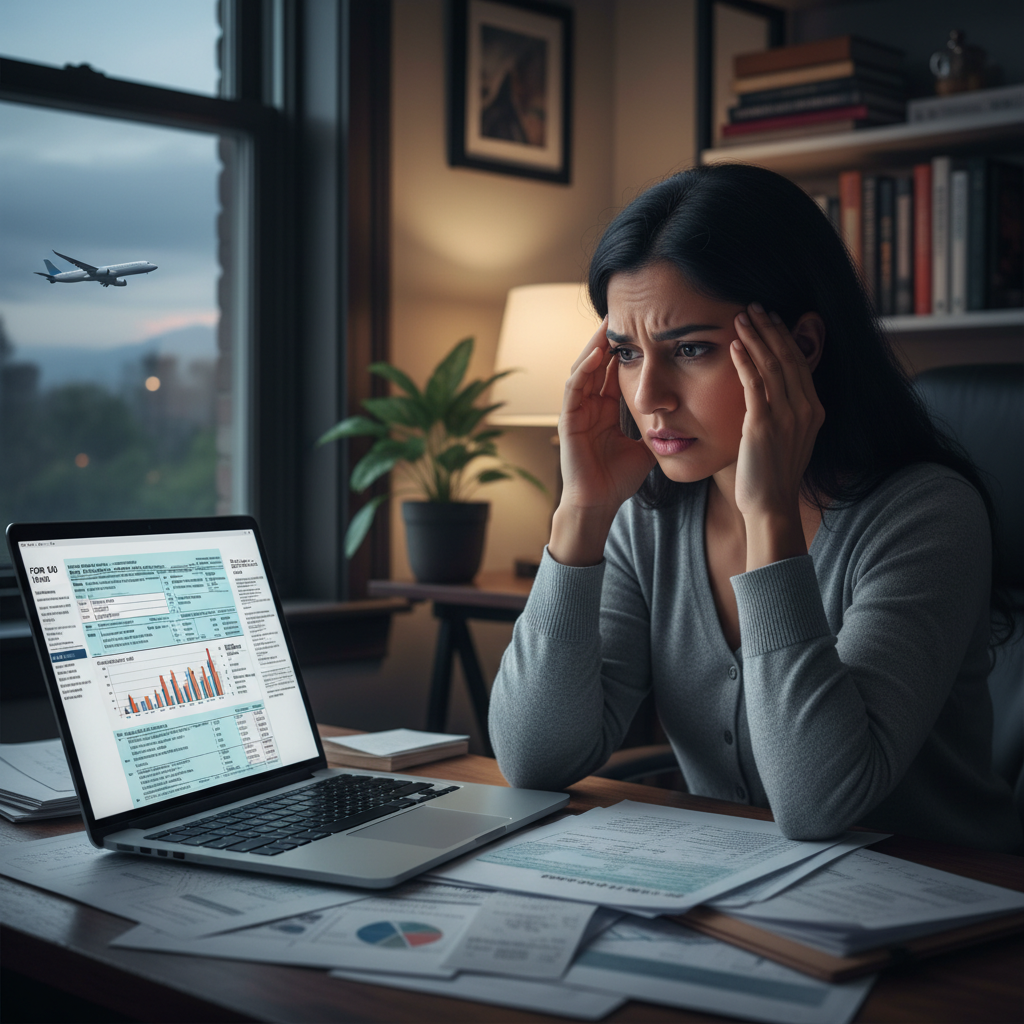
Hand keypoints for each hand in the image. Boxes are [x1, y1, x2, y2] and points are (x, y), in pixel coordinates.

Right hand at [550, 318, 655, 564]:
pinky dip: (585, 370)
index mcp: (606, 409)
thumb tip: (688, 415)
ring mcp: (576, 411)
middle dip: (609, 338)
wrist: (600, 504)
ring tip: (609, 324)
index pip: (615, 371)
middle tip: (624, 312)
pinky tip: (599, 354)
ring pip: (583, 368)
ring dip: (595, 346)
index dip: (628, 349)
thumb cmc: (619, 480)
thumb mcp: (647, 446)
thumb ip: (660, 428)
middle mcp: (589, 405)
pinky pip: (574, 388)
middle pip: (598, 363)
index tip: (644, 327)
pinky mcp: (567, 421)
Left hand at [730, 303, 824, 567]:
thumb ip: (782, 414)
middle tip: (754, 306)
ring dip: (757, 337)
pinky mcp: (764, 425)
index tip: (771, 319)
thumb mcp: (785, 439)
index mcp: (813, 411)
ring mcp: (787, 416)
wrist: (770, 506)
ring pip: (773, 365)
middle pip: (789, 357)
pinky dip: (746, 361)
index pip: (800, 363)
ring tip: (741, 316)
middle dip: (771, 329)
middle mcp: (805, 409)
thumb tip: (768, 394)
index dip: (785, 338)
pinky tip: (735, 345)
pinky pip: (755, 385)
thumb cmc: (770, 477)